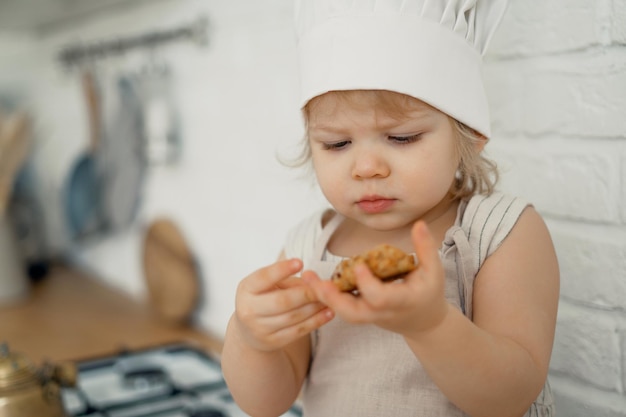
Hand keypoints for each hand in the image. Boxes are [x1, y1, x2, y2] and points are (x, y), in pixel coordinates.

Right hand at [233, 258, 333, 351]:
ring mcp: (259, 329)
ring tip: (330, 298)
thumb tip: (314, 280)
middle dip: (306, 293)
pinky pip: (298, 331)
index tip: (300, 262)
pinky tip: (329, 312)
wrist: (250, 330)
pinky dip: (316, 321)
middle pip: (282, 301)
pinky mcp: (272, 342)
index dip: (281, 270)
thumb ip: (288, 280)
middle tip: (324, 286)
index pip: (264, 278)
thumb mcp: (268, 284)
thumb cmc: (264, 297)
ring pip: (293, 317)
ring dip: (315, 307)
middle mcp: (248, 310)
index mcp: (246, 289)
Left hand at [302, 221, 448, 336]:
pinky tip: (313, 280)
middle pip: (354, 313)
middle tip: (317, 282)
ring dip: (323, 297)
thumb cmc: (429, 292)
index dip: (368, 284)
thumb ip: (426, 248)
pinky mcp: (361, 313)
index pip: (381, 297)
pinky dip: (326, 297)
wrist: (424, 322)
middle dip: (334, 299)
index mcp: (401, 301)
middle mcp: (382, 312)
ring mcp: (370, 316)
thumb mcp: (434, 271)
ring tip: (307, 278)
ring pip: (343, 313)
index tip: (358, 265)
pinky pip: (340, 308)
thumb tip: (418, 223)